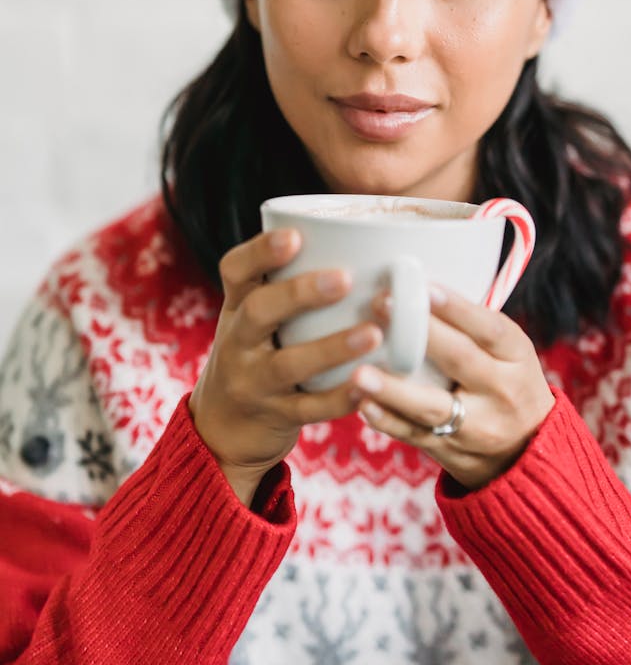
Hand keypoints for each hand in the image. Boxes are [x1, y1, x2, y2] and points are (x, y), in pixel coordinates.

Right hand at [189, 229, 382, 504]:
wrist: (221, 428)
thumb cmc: (257, 353)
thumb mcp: (255, 317)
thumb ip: (289, 284)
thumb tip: (365, 239)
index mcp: (237, 306)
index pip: (235, 271)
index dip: (260, 252)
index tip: (295, 235)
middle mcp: (238, 342)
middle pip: (259, 312)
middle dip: (301, 293)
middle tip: (346, 278)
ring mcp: (254, 383)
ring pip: (289, 364)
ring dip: (333, 347)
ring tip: (374, 333)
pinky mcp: (276, 417)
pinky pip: (309, 409)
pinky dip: (339, 398)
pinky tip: (368, 385)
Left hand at [351, 286, 553, 489]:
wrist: (526, 449)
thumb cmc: (504, 379)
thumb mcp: (508, 350)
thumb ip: (470, 324)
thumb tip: (415, 280)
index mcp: (516, 355)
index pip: (490, 328)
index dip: (458, 308)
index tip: (424, 287)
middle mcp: (501, 390)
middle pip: (460, 359)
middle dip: (420, 333)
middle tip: (380, 305)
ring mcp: (476, 426)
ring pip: (432, 406)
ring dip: (393, 389)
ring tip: (359, 373)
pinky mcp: (450, 450)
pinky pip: (415, 435)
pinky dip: (388, 420)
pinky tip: (362, 404)